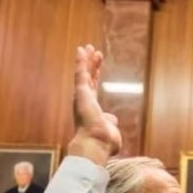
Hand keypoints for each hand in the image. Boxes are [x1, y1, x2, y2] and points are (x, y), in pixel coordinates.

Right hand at [67, 44, 121, 165]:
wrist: (96, 144)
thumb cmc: (104, 143)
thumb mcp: (110, 130)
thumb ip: (110, 122)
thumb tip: (112, 119)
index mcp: (91, 108)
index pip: (93, 87)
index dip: (95, 75)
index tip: (98, 64)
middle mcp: (84, 101)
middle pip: (88, 78)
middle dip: (91, 64)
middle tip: (93, 50)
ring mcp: (82, 97)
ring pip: (84, 73)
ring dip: (86, 60)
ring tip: (88, 47)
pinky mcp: (81, 93)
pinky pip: (80, 74)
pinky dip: (81, 61)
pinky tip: (81, 50)